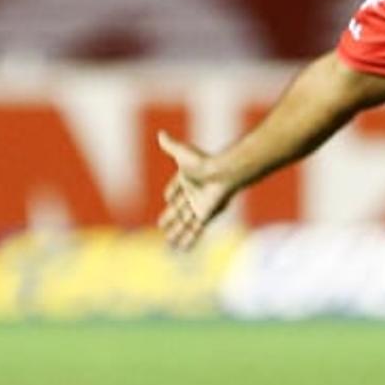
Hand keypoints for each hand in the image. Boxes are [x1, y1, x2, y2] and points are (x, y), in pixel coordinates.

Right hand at [156, 131, 238, 248]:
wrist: (223, 173)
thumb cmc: (203, 162)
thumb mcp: (182, 152)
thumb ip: (171, 145)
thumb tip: (161, 134)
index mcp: (187, 180)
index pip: (175, 191)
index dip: (171, 194)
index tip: (168, 199)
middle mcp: (193, 195)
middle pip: (178, 210)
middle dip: (170, 219)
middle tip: (161, 226)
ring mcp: (199, 207)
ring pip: (185, 224)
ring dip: (176, 234)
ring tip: (169, 244)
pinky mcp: (205, 216)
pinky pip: (195, 231)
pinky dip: (188, 241)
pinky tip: (181, 251)